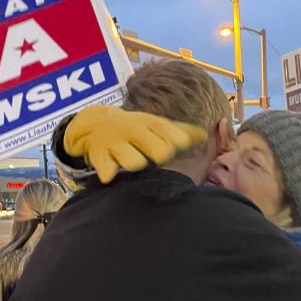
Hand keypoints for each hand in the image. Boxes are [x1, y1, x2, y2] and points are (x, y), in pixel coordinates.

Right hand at [65, 105, 207, 183]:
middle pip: (158, 149)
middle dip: (160, 155)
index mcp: (151, 125)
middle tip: (159, 160)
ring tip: (136, 165)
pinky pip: (106, 167)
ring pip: (134, 160)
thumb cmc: (134, 129)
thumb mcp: (156, 125)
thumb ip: (181, 132)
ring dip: (136, 163)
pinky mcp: (100, 155)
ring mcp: (117, 144)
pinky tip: (111, 176)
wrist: (95, 124)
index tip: (178, 148)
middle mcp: (135, 132)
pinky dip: (108, 173)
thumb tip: (205, 135)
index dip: (178, 143)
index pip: (172, 134)